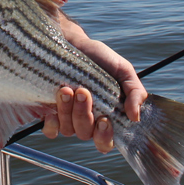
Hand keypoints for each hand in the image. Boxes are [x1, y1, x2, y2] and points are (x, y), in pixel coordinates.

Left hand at [43, 21, 147, 152]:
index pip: (106, 142)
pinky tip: (52, 107)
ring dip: (68, 111)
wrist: (71, 43)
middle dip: (83, 114)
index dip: (105, 137)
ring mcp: (66, 118)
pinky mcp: (48, 112)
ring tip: (66, 89)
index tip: (105, 119)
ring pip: (68, 129)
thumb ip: (135, 92)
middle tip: (83, 92)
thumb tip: (135, 117)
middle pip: (85, 134)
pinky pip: (50, 130)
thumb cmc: (99, 58)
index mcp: (105, 117)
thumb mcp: (123, 70)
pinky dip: (51, 122)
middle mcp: (85, 121)